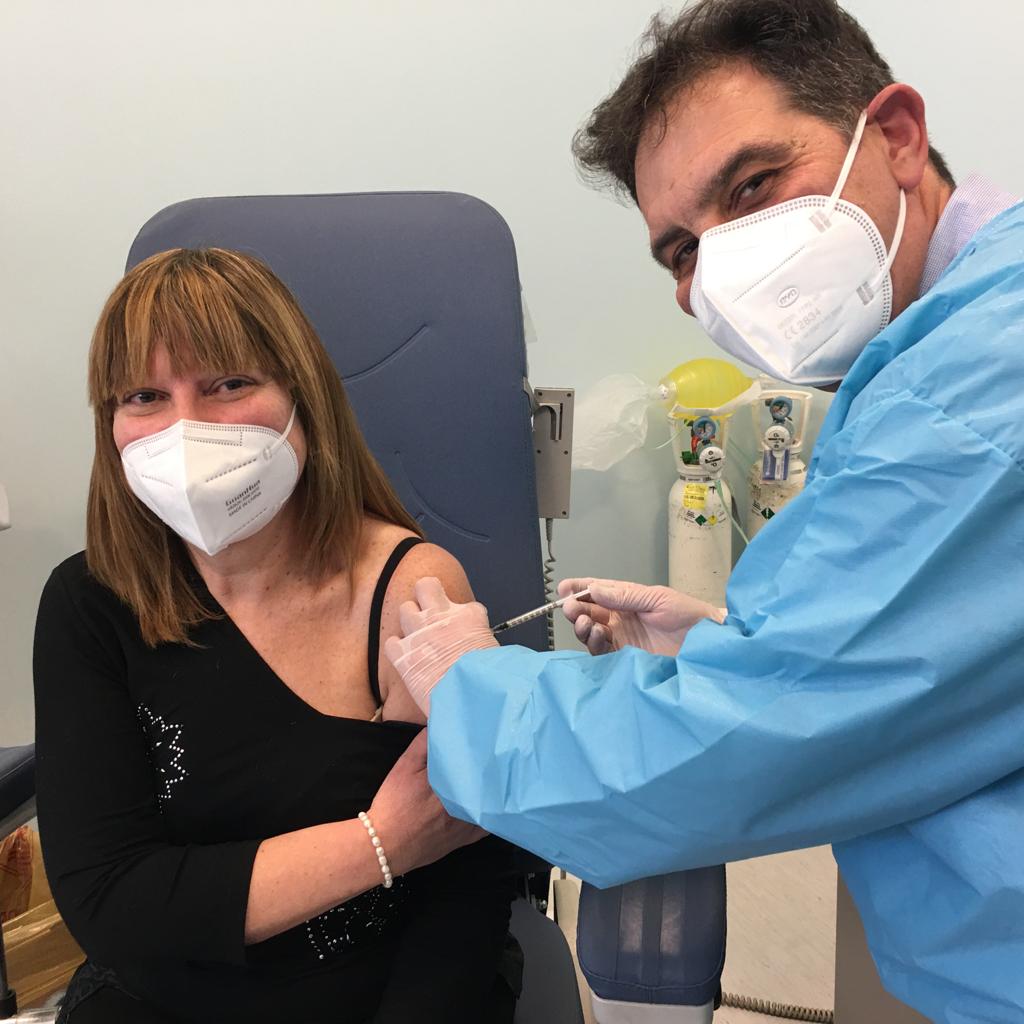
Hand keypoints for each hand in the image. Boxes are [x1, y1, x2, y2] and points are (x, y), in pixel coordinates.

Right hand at [369, 731, 485, 875]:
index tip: (490, 738)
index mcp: (452, 784)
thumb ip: (424, 744)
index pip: (478, 763)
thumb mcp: (405, 766)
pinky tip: (493, 800)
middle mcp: (466, 804)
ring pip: (493, 802)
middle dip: (493, 768)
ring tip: (499, 773)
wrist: (386, 845)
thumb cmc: (394, 803)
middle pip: (490, 782)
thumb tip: (442, 724)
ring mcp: (469, 824)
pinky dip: (493, 810)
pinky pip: (490, 823)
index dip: (486, 750)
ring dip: (496, 789)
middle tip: (497, 753)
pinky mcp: (468, 839)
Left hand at [384, 577, 497, 713]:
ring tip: (418, 634)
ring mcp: (419, 633)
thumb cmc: (487, 679)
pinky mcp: (403, 654)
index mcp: (469, 616)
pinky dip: (397, 648)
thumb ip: (483, 643)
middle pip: (425, 586)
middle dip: (427, 593)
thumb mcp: (494, 652)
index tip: (465, 630)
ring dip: (411, 619)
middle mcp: (441, 618)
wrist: (469, 696)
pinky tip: (406, 656)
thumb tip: (479, 650)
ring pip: (405, 608)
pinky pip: (391, 642)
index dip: (466, 617)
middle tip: (431, 610)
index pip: (468, 606)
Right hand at [558, 577, 725, 656]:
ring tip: (585, 623)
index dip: (579, 588)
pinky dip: (594, 644)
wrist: (706, 645)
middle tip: (571, 608)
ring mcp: (622, 638)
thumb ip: (625, 596)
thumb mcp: (656, 598)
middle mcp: (620, 618)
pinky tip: (597, 636)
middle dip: (576, 609)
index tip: (564, 588)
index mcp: (627, 599)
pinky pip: (602, 652)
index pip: (597, 591)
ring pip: (592, 632)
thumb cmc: (687, 616)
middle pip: (589, 612)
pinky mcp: (625, 658)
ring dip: (583, 626)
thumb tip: (595, 589)